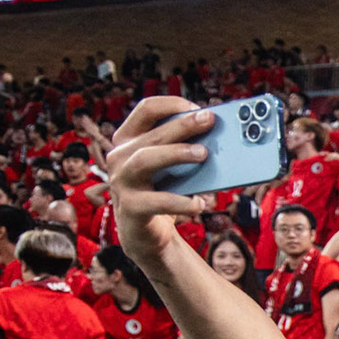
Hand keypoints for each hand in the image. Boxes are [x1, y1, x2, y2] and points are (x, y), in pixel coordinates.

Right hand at [103, 98, 216, 250]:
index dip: (173, 105)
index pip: (146, 109)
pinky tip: (200, 202)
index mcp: (128, 139)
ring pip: (146, 159)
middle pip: (152, 134)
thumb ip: (184, 148)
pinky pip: (158, 201)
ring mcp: (121, 182)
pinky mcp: (131, 208)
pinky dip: (182, 201)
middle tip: (209, 120)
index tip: (199, 108)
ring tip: (204, 154)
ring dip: (176, 153)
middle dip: (183, 125)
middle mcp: (120, 157)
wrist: (147, 233)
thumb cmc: (162, 190)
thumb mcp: (171, 166)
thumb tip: (218, 136)